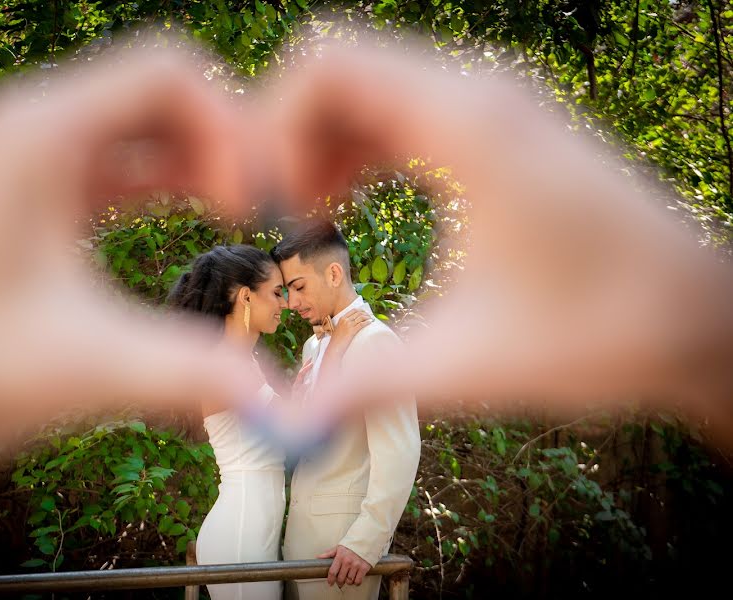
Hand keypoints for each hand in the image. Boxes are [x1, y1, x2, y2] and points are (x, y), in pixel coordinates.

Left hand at [0, 41, 256, 462]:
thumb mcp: (80, 365)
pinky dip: (166, 182)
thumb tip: (278, 394)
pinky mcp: (27, 195)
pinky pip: (116, 164)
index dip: (233, 125)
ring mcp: (26, 159)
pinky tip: (197, 218)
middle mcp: (32, 128)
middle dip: (224, 140)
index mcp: (40, 134)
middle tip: (264, 208)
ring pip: (139, 127)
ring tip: (244, 213)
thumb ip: (189, 370)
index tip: (258, 200)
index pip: (167, 72)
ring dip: (198, 160)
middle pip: (160, 92)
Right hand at [271, 36, 732, 441]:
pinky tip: (354, 204)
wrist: (699, 320)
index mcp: (468, 127)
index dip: (272, 126)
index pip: (328, 63)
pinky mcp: (506, 128)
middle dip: (290, 138)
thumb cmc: (602, 333)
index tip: (268, 205)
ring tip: (311, 217)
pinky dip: (364, 147)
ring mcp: (498, 105)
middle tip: (282, 219)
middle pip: (342, 71)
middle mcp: (482, 93)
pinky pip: (408, 109)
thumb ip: (361, 385)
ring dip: (326, 143)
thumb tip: (280, 425)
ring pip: (374, 86)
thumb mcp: (466, 363)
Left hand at [318, 545, 371, 587]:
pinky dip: (355, 582)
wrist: (364, 541)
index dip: (330, 579)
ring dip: (347, 582)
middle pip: (341, 578)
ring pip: (349, 581)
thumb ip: (328, 554)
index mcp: (340, 556)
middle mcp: (348, 562)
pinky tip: (354, 579)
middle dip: (339, 582)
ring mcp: (356, 565)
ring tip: (347, 579)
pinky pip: (358, 581)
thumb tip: (318, 557)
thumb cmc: (350, 545)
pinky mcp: (364, 568)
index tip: (330, 583)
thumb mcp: (338, 548)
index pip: (333, 571)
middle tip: (339, 582)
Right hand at [328, 310, 372, 353]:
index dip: (361, 310)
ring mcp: (348, 325)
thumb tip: (352, 323)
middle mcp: (345, 320)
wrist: (335, 346)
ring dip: (368, 317)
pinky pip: (361, 324)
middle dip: (366, 314)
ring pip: (361, 317)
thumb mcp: (338, 328)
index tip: (365, 312)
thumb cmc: (337, 339)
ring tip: (372, 319)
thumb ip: (344, 324)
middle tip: (370, 316)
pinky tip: (370, 322)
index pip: (354, 310)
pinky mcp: (352, 331)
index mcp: (342, 318)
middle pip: (358, 313)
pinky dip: (367, 322)